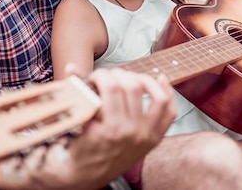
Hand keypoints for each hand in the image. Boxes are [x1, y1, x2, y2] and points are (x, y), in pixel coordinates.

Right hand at [0, 67, 175, 189]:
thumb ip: (76, 91)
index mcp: (111, 129)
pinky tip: (159, 80)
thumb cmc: (79, 148)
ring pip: (157, 96)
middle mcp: (132, 133)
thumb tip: (72, 67)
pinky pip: (170, 111)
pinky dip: (167, 92)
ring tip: (130, 77)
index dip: (102, 75)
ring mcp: (147, 136)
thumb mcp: (74, 122)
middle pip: (133, 87)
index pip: (111, 87)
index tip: (94, 76)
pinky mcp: (155, 138)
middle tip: (108, 77)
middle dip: (118, 75)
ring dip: (144, 79)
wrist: (88, 176)